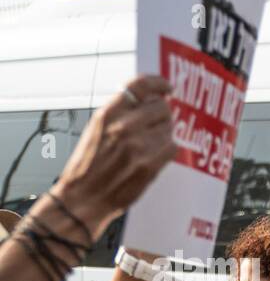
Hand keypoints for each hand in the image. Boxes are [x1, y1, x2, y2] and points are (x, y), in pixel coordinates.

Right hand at [53, 75, 176, 238]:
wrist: (85, 197)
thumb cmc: (88, 165)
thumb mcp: (97, 129)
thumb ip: (120, 113)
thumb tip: (148, 101)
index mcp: (108, 113)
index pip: (141, 85)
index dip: (158, 83)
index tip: (166, 87)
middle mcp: (125, 126)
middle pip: (162, 108)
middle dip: (162, 114)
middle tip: (156, 124)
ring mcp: (140, 146)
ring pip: (169, 128)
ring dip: (164, 134)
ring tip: (148, 145)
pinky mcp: (151, 165)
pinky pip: (172, 147)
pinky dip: (167, 150)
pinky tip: (154, 155)